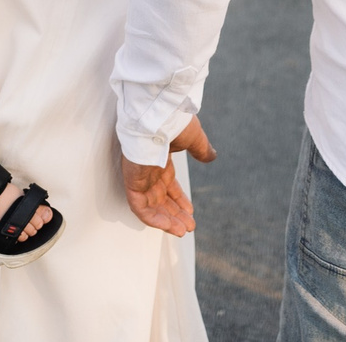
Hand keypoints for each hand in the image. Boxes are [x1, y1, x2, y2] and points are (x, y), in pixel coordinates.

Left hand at [120, 117, 215, 236]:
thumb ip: (201, 149)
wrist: (158, 114)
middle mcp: (150, 170)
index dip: (179, 200)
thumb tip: (212, 157)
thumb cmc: (174, 120)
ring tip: (182, 231)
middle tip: (188, 226)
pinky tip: (169, 227)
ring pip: (151, 207)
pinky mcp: (133, 182)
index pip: (168, 185)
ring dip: (167, 220)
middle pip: (161, 199)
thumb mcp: (193, 137)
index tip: (190, 212)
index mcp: (161, 159)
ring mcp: (140, 176)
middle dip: (175, 214)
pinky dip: (154, 220)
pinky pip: (140, 208)